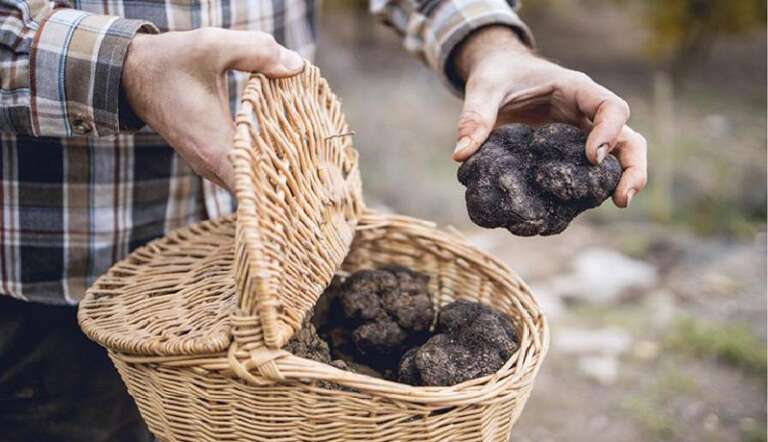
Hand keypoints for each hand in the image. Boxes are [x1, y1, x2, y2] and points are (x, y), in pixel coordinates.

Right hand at [122, 28, 304, 190]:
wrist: (130, 72)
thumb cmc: (170, 60)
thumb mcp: (213, 46)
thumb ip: (257, 52)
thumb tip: (297, 66)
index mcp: (215, 147)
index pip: (256, 187)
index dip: (284, 186)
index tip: (308, 177)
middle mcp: (211, 165)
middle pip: (259, 189)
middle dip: (288, 178)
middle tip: (318, 162)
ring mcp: (208, 164)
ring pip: (250, 181)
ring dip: (275, 170)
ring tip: (306, 154)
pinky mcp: (209, 157)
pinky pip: (241, 170)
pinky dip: (261, 162)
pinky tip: (282, 145)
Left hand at [452, 26, 646, 207]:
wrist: (499, 74)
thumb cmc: (498, 75)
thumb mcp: (484, 88)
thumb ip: (475, 117)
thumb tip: (461, 155)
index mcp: (576, 90)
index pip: (610, 107)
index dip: (608, 132)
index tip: (592, 157)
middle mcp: (587, 115)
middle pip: (629, 139)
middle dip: (632, 168)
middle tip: (622, 199)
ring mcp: (582, 136)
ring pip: (617, 160)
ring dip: (619, 183)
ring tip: (616, 205)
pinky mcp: (569, 155)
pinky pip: (586, 175)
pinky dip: (584, 193)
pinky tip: (568, 213)